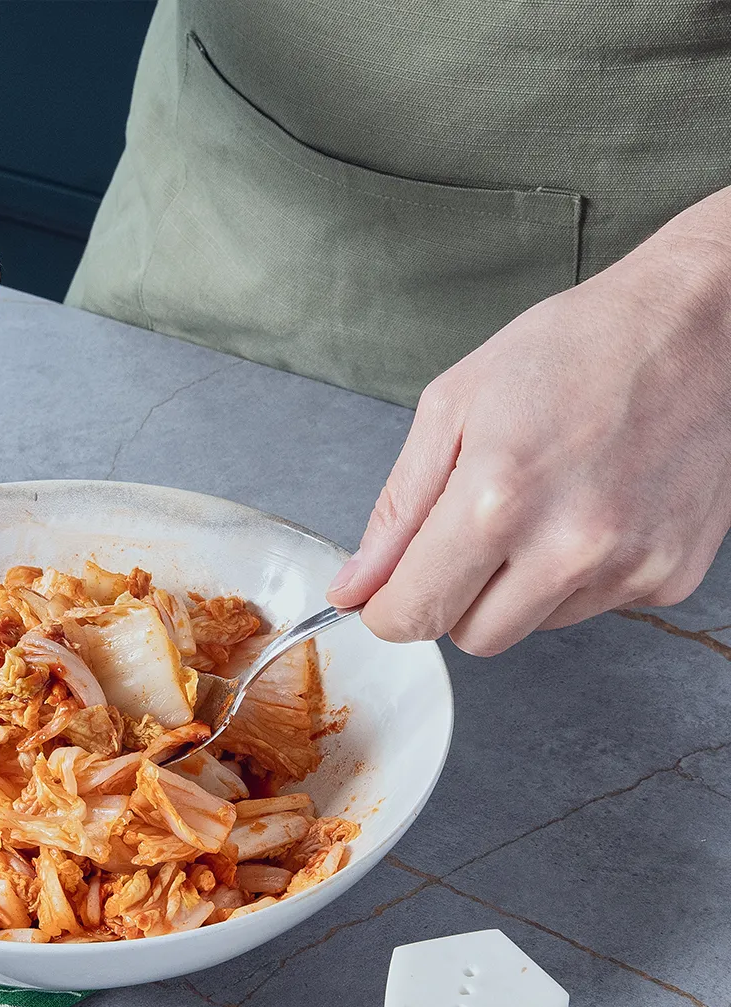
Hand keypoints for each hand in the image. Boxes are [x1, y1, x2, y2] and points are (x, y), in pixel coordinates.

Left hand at [327, 205, 730, 654]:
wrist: (698, 325)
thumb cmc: (574, 348)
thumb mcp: (452, 408)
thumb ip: (397, 510)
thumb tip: (355, 586)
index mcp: (498, 500)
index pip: (416, 613)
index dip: (388, 610)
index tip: (384, 595)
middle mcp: (568, 546)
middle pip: (471, 637)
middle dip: (451, 598)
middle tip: (465, 534)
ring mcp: (628, 567)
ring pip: (530, 627)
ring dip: (514, 588)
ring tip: (539, 506)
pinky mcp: (671, 576)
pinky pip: (589, 608)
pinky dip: (572, 577)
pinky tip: (587, 511)